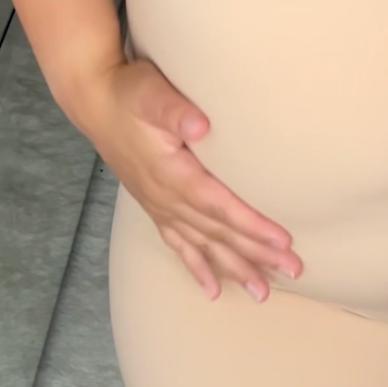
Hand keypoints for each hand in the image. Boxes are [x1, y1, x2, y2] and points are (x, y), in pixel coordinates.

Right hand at [77, 58, 302, 302]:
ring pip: (202, 246)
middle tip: (292, 270)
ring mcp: (160, 206)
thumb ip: (175, 111)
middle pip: (218, 234)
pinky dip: (198, 268)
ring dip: (233, 268)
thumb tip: (201, 126)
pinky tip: (214, 290)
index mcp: (172, 174)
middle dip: (256, 254)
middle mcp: (166, 198)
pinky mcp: (155, 206)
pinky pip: (179, 246)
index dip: (251, 225)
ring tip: (261, 292)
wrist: (95, 102)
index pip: (219, 207)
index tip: (283, 241)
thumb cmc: (129, 94)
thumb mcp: (151, 94)